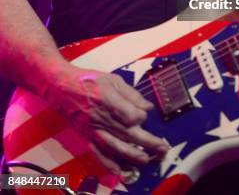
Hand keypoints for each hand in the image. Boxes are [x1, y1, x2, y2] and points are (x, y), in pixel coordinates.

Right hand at [43, 64, 167, 174]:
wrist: (62, 89)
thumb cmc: (89, 81)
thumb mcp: (113, 80)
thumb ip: (131, 94)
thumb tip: (147, 107)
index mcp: (109, 101)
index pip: (132, 116)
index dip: (142, 117)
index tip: (144, 114)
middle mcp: (103, 119)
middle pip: (129, 134)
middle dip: (149, 142)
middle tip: (163, 148)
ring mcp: (94, 130)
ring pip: (117, 147)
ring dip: (134, 156)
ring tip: (147, 160)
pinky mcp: (87, 138)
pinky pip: (99, 154)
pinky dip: (110, 164)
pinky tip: (121, 171)